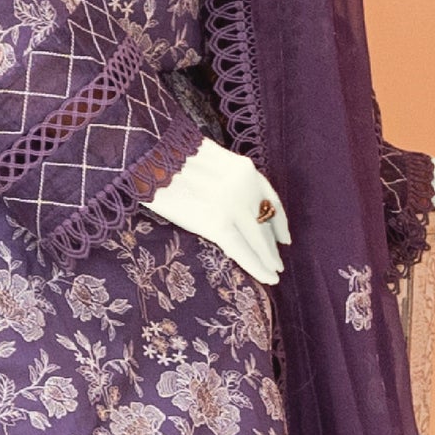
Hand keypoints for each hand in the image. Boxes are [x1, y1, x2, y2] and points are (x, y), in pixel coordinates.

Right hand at [146, 138, 290, 283]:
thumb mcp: (211, 162)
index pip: (270, 200)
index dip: (279, 222)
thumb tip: (234, 209)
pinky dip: (256, 266)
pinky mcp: (217, 223)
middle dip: (273, 244)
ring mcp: (233, 205)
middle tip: (278, 261)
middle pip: (266, 222)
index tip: (284, 237)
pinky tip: (267, 277)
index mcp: (245, 170)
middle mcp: (245, 187)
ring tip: (274, 272)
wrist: (150, 157)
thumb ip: (227, 182)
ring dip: (267, 258)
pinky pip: (241, 249)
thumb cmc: (170, 157)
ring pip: (258, 239)